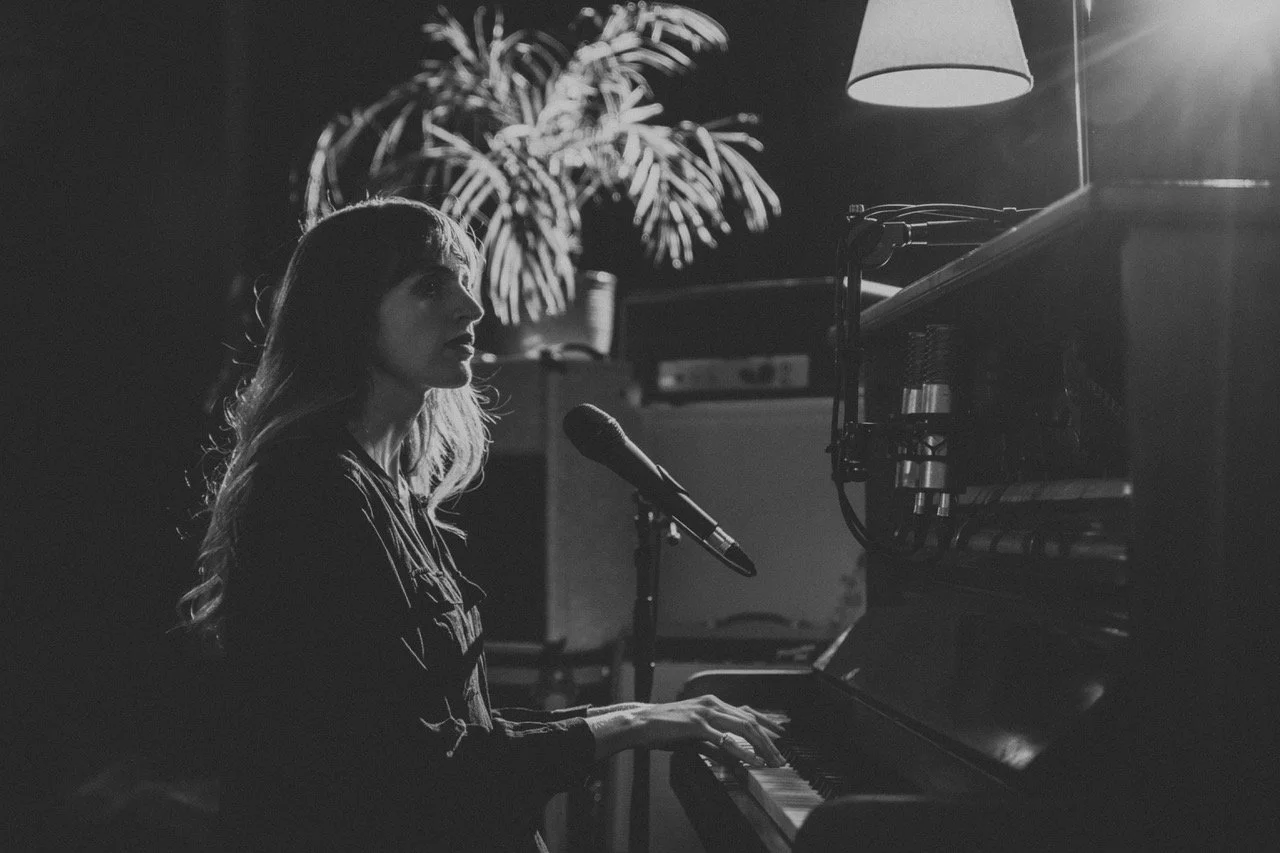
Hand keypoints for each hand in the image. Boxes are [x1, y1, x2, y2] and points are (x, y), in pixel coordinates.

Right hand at [634, 695, 786, 766]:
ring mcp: (706, 712)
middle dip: (769, 740)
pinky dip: (742, 750)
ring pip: (743, 726)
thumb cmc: (666, 729)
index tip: (782, 736)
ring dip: (761, 745)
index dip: (768, 723)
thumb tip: (735, 759)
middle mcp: (713, 704)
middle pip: (750, 720)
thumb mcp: (696, 736)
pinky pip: (724, 738)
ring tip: (771, 761)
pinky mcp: (697, 724)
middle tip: (780, 757)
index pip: (748, 711)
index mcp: (714, 703)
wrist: (642, 723)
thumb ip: (715, 745)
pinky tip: (751, 760)